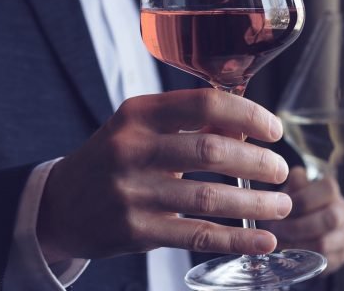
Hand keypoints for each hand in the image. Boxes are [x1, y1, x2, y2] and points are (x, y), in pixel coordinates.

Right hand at [36, 89, 291, 261]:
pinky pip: (196, 235)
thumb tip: (247, 129)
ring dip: (254, 202)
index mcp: (138, 114)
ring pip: (208, 198)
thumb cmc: (112, 159)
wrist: (60, 204)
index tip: (273, 129)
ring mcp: (132, 192)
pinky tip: (263, 240)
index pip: (203, 104)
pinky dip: (236, 238)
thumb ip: (189, 125)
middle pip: (210, 151)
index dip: (247, 115)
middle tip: (282, 169)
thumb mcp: (140, 129)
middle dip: (257, 162)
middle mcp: (132, 149)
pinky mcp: (135, 230)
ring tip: (283, 204)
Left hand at [263, 167, 343, 273]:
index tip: (281, 206)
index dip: (304, 199)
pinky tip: (288, 253)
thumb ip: (294, 183)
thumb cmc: (290, 207)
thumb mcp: (289, 191)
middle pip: (330, 218)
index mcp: (332, 191)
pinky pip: (322, 261)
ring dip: (297, 243)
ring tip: (279, 242)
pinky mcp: (341, 256)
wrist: (291, 232)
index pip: (328, 189)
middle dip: (299, 225)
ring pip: (325, 242)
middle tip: (277, 229)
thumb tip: (297, 175)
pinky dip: (302, 259)